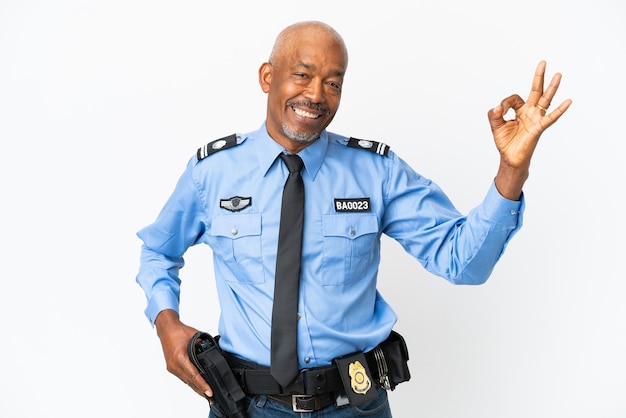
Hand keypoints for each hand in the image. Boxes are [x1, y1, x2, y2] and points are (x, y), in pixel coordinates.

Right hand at [154, 310, 213, 399]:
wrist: (166, 329)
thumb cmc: (180, 331)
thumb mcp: (196, 337)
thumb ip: (204, 347)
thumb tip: (214, 354)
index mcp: (180, 358)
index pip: (194, 375)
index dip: (202, 385)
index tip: (210, 392)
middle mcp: (174, 365)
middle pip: (190, 382)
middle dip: (201, 390)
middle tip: (212, 397)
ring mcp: (172, 367)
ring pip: (186, 381)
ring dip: (196, 388)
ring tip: (206, 394)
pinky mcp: (171, 367)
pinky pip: (183, 377)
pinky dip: (191, 382)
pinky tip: (197, 386)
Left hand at [488, 61, 571, 199]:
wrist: (510, 158)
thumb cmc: (505, 142)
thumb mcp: (495, 126)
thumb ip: (494, 114)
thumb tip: (498, 107)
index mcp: (520, 110)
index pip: (514, 98)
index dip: (505, 103)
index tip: (500, 111)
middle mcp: (530, 112)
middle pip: (536, 91)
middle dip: (539, 77)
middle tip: (543, 62)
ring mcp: (536, 118)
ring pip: (545, 100)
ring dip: (551, 88)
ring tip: (558, 74)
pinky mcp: (539, 128)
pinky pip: (550, 117)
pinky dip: (559, 110)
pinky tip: (568, 101)